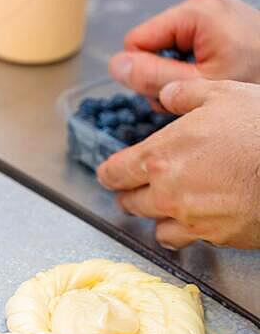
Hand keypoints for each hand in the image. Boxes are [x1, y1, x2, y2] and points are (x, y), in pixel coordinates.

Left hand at [96, 79, 259, 249]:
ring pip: (153, 225)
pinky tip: (192, 220)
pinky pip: (182, 240)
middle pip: (129, 202)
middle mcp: (166, 191)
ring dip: (155, 215)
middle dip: (130, 193)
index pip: (114, 173)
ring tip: (166, 204)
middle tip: (136, 188)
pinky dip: (182, 232)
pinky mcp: (211, 236)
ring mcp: (187, 218)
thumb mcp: (223, 94)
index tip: (111, 173)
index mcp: (160, 156)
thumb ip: (186, 94)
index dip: (110, 173)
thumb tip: (167, 93)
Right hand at [109, 0, 259, 101]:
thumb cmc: (256, 79)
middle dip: (162, 74)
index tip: (172, 87)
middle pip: (150, 44)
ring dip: (176, 73)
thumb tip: (116, 65)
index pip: (136, 41)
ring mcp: (213, 11)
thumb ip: (153, 76)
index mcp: (197, 12)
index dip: (145, 71)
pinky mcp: (219, 21)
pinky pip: (185, 45)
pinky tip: (209, 76)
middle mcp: (204, 4)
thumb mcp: (198, 83)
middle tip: (191, 90)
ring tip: (203, 85)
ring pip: (166, 48)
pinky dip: (191, 66)